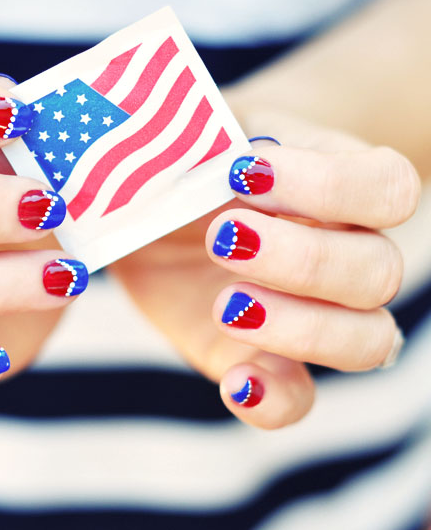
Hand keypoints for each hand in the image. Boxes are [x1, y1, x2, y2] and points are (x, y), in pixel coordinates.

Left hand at [110, 111, 419, 428]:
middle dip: (302, 259)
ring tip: (227, 304)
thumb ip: (204, 146)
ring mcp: (311, 316)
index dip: (329, 186)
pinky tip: (237, 384)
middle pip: (380, 272)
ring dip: (301, 328)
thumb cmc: (185, 170)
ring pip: (367, 341)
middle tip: (223, 238)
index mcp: (336, 188)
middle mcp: (343, 254)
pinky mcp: (265, 360)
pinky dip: (277, 400)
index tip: (246, 173)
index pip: (388, 188)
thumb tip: (206, 164)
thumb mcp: (190, 143)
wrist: (155, 216)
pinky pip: (300, 398)